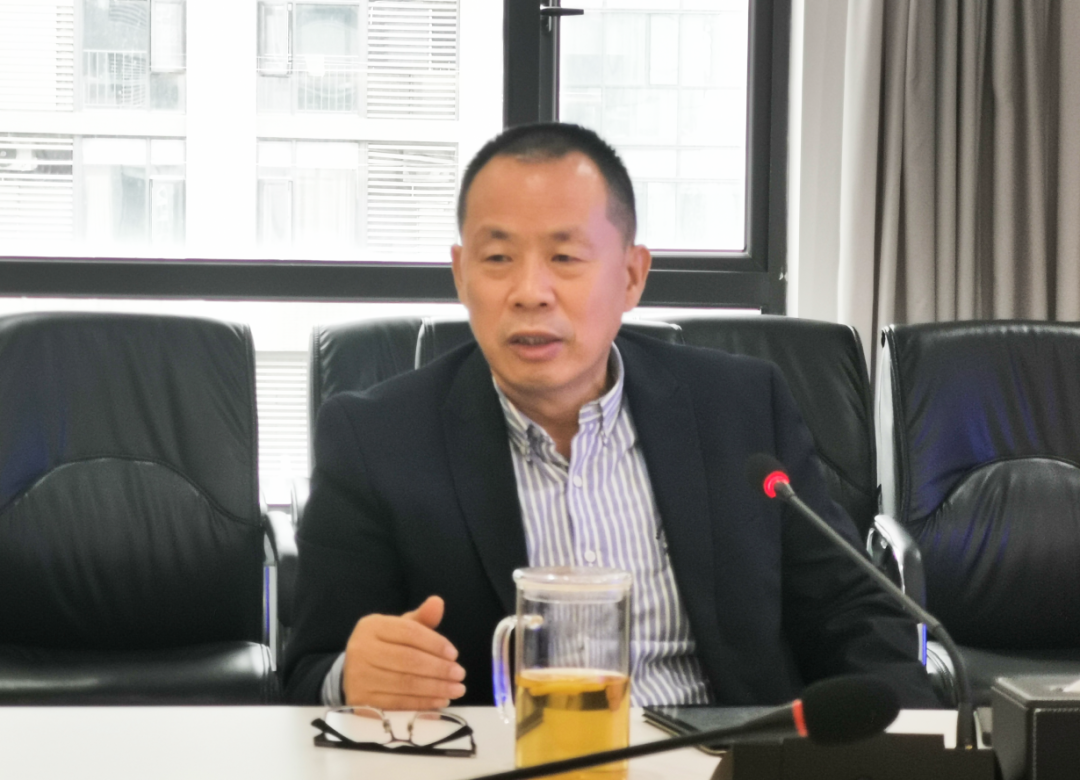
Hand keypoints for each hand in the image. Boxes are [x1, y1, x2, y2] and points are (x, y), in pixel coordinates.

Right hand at [342, 595, 466, 709]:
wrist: (353, 672)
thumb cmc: (384, 646)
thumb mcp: (400, 628)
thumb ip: (421, 619)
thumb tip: (437, 602)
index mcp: (372, 626)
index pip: (409, 633)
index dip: (435, 643)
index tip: (454, 654)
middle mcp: (361, 649)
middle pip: (408, 659)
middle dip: (439, 668)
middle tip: (460, 674)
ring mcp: (359, 676)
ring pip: (405, 683)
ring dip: (435, 688)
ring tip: (457, 689)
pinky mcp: (361, 700)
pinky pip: (398, 702)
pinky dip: (422, 703)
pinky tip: (440, 701)